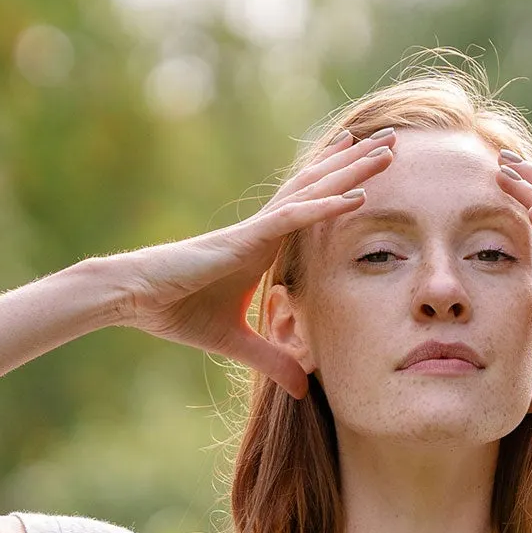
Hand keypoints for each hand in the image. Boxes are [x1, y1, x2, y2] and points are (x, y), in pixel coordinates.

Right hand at [111, 129, 396, 398]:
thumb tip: (301, 390)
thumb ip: (273, 360)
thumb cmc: (179, 311)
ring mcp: (257, 230)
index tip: (369, 171)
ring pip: (313, 192)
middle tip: (393, 143)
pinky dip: (325, 208)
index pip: (310, 208)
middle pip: (319, 188)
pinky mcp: (246, 239)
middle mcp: (265, 229)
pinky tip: (355, 196)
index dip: (339, 186)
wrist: (138, 297)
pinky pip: (294, 218)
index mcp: (263, 246)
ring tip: (385, 150)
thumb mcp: (238, 344)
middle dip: (356, 166)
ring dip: (352, 172)